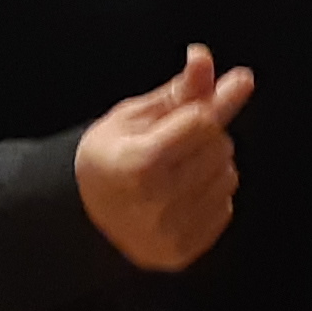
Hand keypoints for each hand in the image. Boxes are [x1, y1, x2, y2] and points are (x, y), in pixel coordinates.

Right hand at [76, 45, 253, 270]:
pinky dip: (211, 196)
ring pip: (228, 177)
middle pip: (220, 147)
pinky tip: (181, 196)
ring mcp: (168, 233)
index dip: (196, 112)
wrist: (83, 214)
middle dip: (206, 138)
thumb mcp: (135, 116)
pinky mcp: (181, 253)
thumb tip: (205, 57)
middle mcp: (154, 203)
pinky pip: (226, 208)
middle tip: (172, 147)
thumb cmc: (109, 156)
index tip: (177, 118)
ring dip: (212, 166)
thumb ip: (180, 90)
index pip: (203, 121)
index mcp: (137, 163)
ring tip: (176, 171)